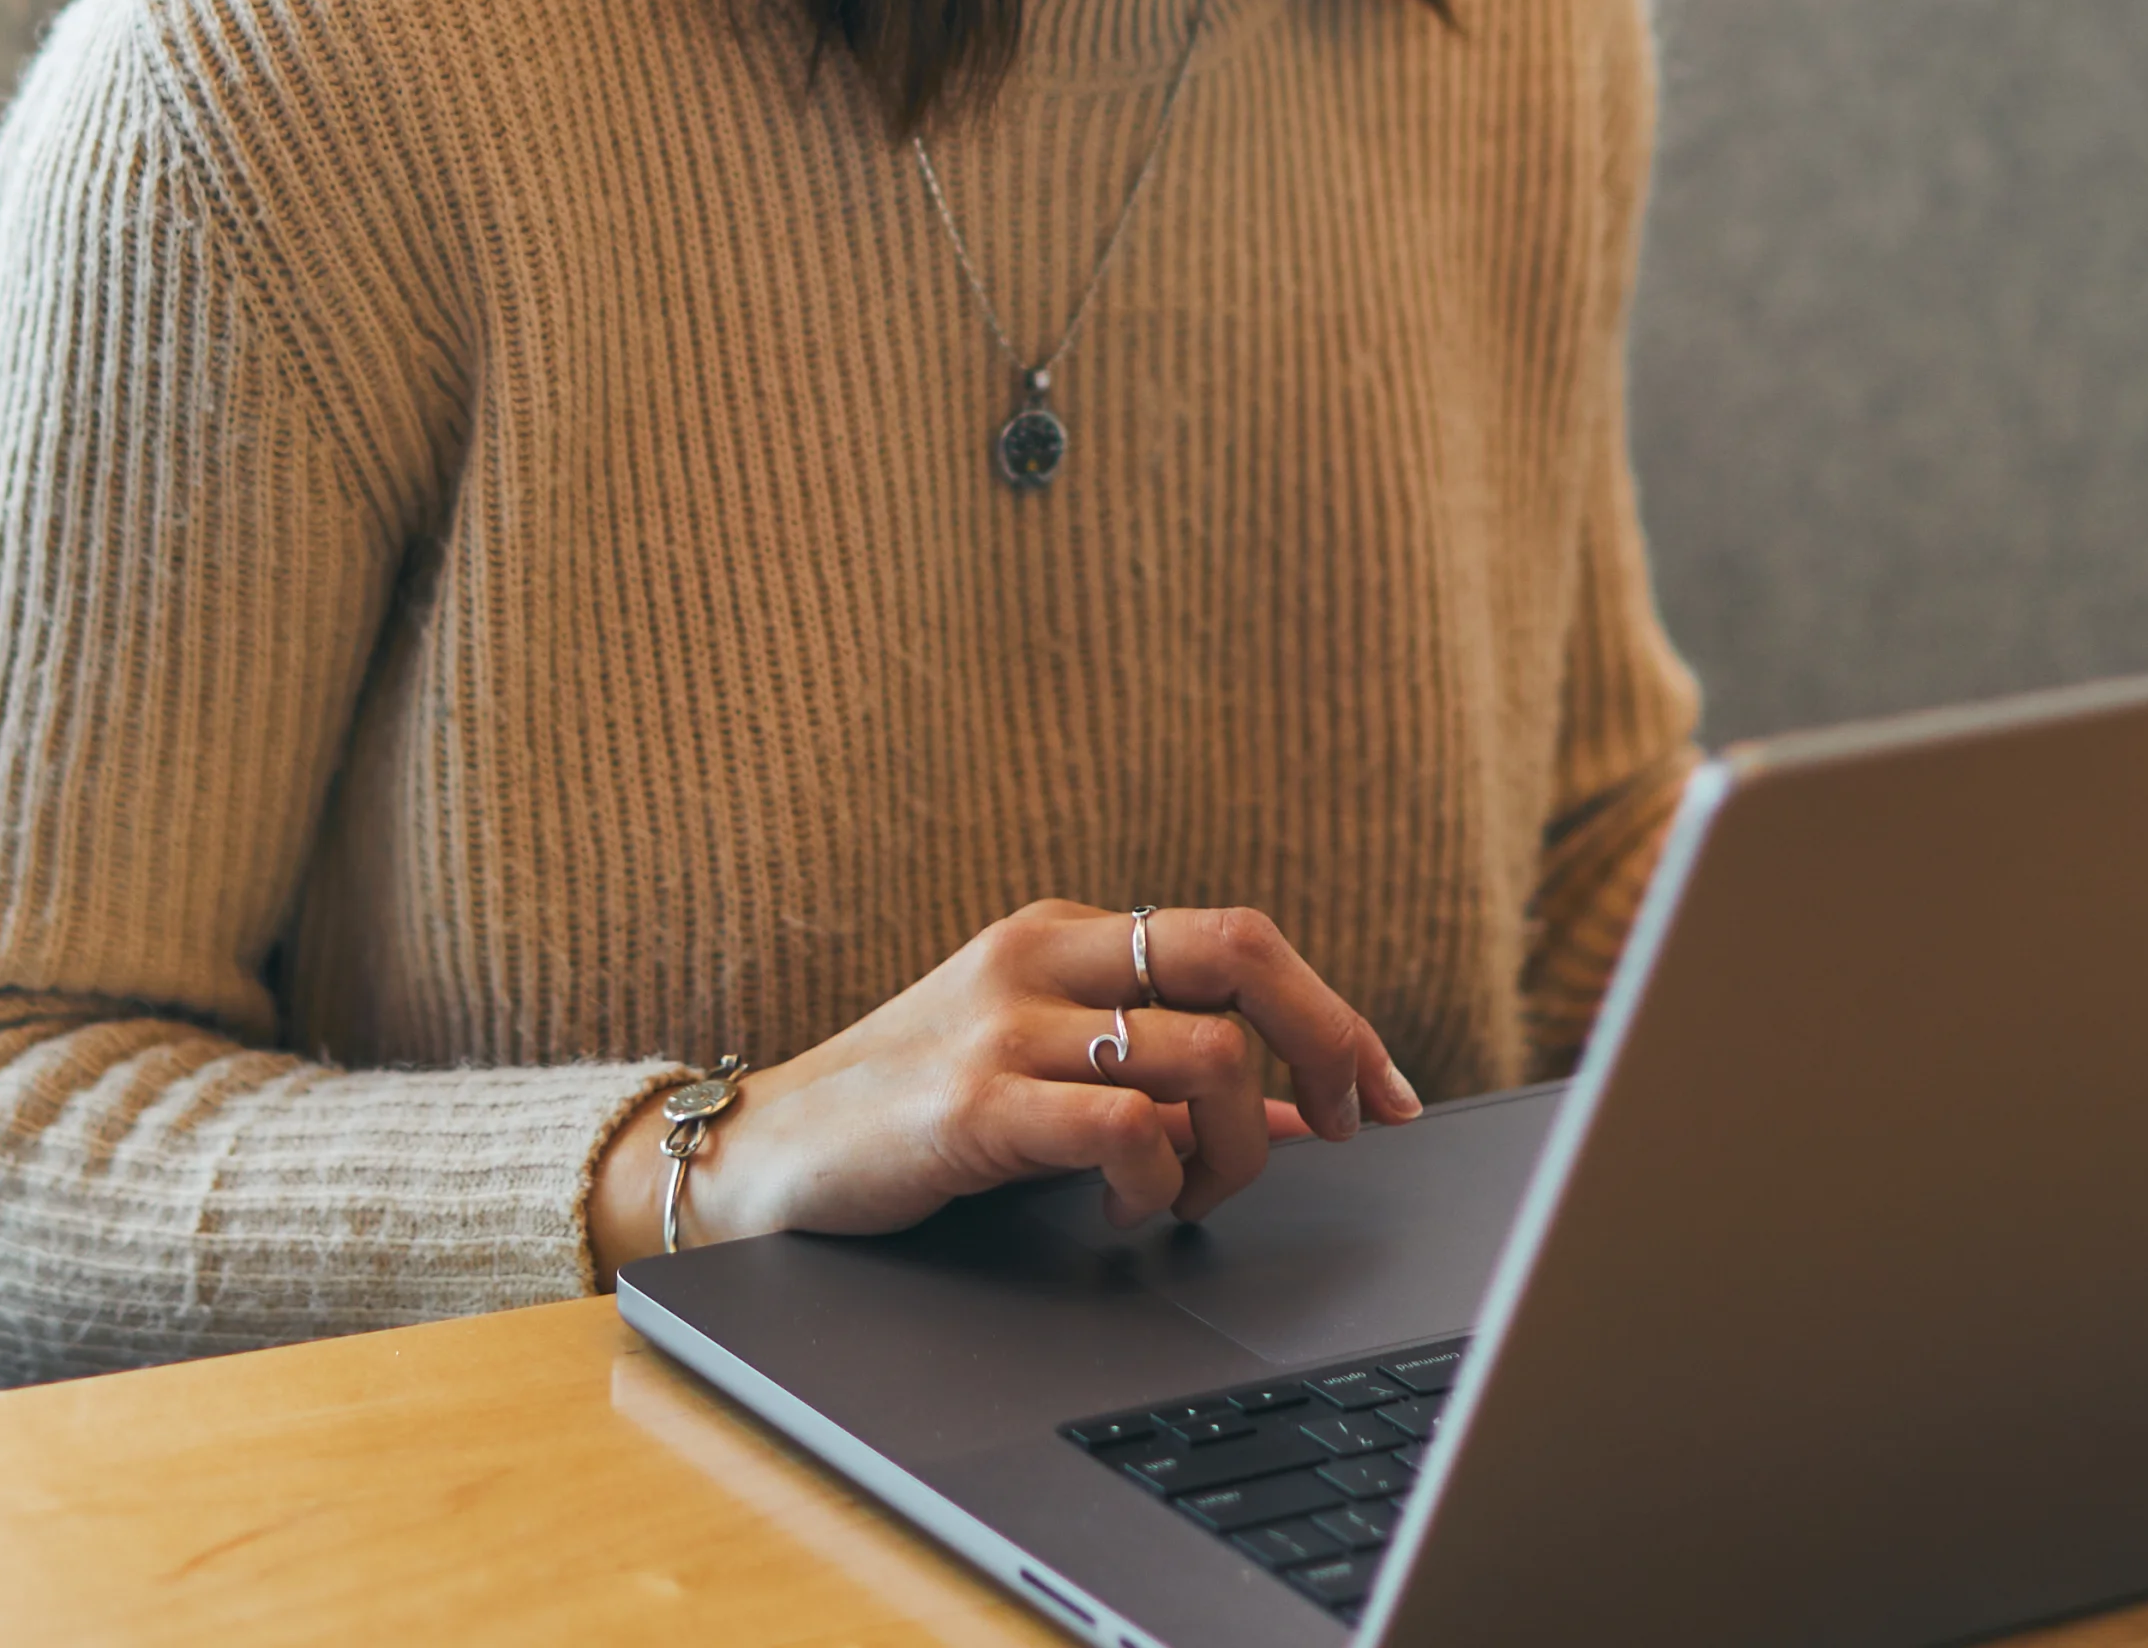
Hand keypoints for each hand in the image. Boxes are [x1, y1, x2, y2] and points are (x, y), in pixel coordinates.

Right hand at [590, 901, 1420, 1276]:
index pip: (1243, 936)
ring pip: (1205, 1052)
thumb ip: (1163, 1086)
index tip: (1387, 1094)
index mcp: (1067, 937)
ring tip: (1187, 1197)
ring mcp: (1007, 1023)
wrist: (760, 1157)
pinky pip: (1126, 1125)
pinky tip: (1121, 1212)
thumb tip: (1301, 1116)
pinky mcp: (974, 1103)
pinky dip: (1158, 1181)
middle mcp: (1044, 956)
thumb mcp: (1043, 1078)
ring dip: (1235, 1147)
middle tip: (1354, 1126)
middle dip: (1331, 1038)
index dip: (1336, 1013)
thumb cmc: (908, 1120)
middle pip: (1245, 950)